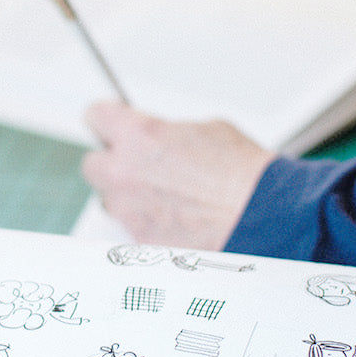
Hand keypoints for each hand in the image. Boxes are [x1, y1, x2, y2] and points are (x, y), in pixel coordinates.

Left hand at [81, 102, 273, 250]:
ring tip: (166, 198)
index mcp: (139, 135)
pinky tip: (176, 220)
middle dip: (112, 163)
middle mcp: (125, 172)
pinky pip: (132, 227)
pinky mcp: (141, 241)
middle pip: (93, 164)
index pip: (96, 116)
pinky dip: (148, 224)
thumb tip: (161, 141)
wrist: (262, 217)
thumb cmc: (242, 174)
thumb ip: (168, 134)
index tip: (112, 124)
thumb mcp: (207, 130)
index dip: (107, 120)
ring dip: (130, 196)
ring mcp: (129, 210)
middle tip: (136, 165)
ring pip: (111, 200)